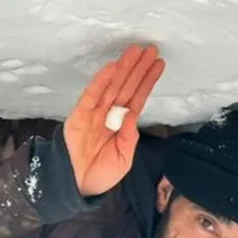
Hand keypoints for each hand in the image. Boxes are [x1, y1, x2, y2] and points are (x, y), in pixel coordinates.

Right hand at [63, 44, 165, 196]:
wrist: (78, 187)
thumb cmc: (100, 175)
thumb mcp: (124, 158)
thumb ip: (129, 135)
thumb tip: (133, 114)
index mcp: (121, 125)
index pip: (137, 98)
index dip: (147, 81)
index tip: (158, 65)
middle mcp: (109, 115)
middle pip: (127, 87)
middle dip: (138, 69)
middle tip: (151, 49)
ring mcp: (94, 114)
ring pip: (112, 86)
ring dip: (124, 68)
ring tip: (136, 52)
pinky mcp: (79, 116)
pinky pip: (92, 95)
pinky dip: (101, 81)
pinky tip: (113, 67)